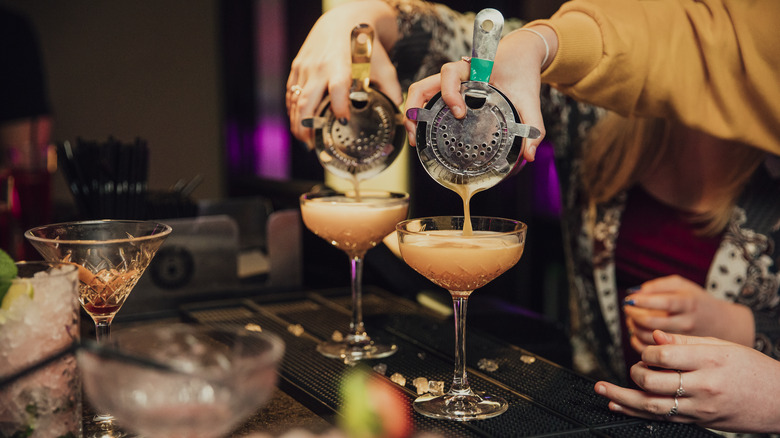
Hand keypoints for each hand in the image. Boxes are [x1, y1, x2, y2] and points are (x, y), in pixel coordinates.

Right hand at [286, 0, 402, 146]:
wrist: (342, 20)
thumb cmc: (363, 43)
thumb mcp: (382, 64)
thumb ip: (391, 88)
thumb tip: (398, 112)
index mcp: (341, 65)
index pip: (337, 88)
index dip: (338, 106)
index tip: (343, 121)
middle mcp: (319, 67)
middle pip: (307, 100)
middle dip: (307, 125)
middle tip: (313, 144)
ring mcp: (305, 67)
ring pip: (295, 99)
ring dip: (297, 122)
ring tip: (305, 140)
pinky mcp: (297, 67)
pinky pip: (291, 92)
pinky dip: (292, 110)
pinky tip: (298, 123)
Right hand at [404, 25, 556, 163]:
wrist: (521, 55)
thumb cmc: (521, 72)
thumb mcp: (530, 98)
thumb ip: (533, 125)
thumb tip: (529, 154)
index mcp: (474, 69)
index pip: (450, 73)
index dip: (449, 92)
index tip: (459, 112)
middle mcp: (457, 74)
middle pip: (423, 85)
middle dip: (415, 109)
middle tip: (418, 133)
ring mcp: (451, 83)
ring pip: (421, 92)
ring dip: (412, 113)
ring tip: (415, 138)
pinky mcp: (450, 92)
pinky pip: (429, 99)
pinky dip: (421, 115)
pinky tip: (425, 134)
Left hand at [595, 330, 779, 433]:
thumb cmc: (753, 369)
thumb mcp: (722, 346)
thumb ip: (685, 342)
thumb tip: (656, 337)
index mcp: (708, 360)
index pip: (662, 356)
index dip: (647, 352)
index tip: (647, 350)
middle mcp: (702, 386)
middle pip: (651, 382)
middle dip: (634, 373)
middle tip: (633, 367)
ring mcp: (700, 408)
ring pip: (651, 406)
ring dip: (621, 398)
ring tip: (602, 390)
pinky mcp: (699, 422)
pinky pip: (661, 418)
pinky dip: (636, 413)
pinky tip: (618, 407)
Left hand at [623, 275, 753, 352]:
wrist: (722, 324)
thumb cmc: (696, 302)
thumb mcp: (682, 286)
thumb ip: (658, 286)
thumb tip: (635, 293)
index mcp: (689, 303)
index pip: (664, 302)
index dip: (643, 301)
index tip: (629, 299)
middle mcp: (687, 322)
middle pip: (653, 322)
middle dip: (633, 315)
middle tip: (628, 309)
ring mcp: (685, 340)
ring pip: (650, 338)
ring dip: (634, 329)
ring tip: (632, 321)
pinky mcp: (680, 353)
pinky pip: (653, 352)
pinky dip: (638, 344)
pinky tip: (637, 335)